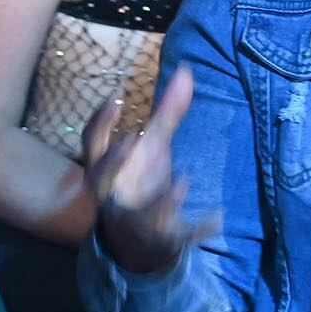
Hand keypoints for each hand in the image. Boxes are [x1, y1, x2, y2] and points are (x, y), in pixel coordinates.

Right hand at [83, 70, 209, 275]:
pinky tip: (218, 217)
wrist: (141, 241)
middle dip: (111, 164)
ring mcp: (133, 220)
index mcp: (106, 170)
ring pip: (140, 214)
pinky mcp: (159, 239)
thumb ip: (167, 113)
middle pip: (100, 181)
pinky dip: (198, 227)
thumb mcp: (154, 147)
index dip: (99, 123)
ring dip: (161, 200)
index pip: (91, 145)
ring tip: (183, 180)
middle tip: (130, 141)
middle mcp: (112, 195)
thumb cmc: (141, 182)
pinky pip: (177, 236)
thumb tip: (184, 70)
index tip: (114, 98)